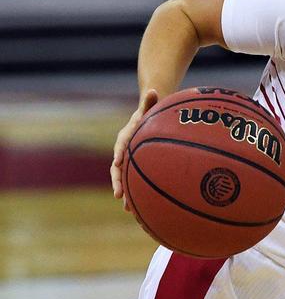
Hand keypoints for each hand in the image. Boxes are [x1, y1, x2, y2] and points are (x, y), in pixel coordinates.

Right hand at [111, 89, 158, 210]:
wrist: (150, 116)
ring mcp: (130, 160)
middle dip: (119, 182)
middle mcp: (124, 150)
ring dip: (127, 193)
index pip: (121, 145)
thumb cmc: (153, 111)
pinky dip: (137, 194)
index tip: (118, 163)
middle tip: (119, 195)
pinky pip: (136, 182)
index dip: (119, 153)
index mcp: (127, 136)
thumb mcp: (151, 105)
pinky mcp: (137, 166)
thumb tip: (153, 89)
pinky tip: (142, 210)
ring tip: (129, 209)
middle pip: (119, 168)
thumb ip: (150, 100)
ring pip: (126, 179)